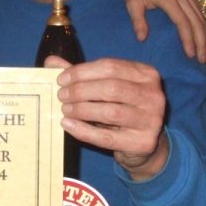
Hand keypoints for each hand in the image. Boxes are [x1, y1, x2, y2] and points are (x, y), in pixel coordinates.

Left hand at [46, 55, 167, 181]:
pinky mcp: (144, 142)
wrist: (142, 143)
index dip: (82, 72)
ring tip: (64, 110)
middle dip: (81, 91)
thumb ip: (80, 74)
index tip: (61, 79)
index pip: (110, 66)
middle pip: (111, 88)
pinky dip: (84, 131)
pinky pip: (108, 137)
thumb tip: (51, 62)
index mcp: (146, 74)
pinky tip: (68, 125)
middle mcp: (154, 94)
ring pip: (111, 112)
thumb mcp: (104, 87)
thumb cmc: (120, 108)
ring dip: (82, 110)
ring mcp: (152, 119)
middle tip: (61, 96)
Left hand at [95, 0, 205, 62]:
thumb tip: (142, 38)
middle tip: (201, 60)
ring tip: (204, 53)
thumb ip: (137, 21)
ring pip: (201, 18)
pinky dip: (202, 26)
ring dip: (204, 36)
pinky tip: (202, 38)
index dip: (187, 39)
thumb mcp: (132, 3)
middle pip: (196, 22)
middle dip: (200, 42)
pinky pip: (199, 12)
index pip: (182, 22)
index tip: (190, 54)